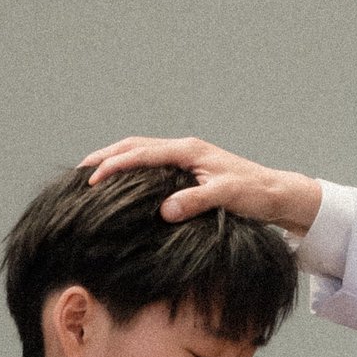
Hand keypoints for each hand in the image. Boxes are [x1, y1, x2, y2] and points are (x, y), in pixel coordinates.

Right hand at [81, 136, 320, 236]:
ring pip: (142, 151)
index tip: (93, 179)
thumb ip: (195, 202)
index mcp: (189, 150)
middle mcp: (185, 149)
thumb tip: (165, 211)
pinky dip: (131, 167)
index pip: (142, 153)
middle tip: (80, 171)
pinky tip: (123, 182)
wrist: (276, 194)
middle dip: (106, 156)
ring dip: (116, 159)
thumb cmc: (254, 193)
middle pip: (135, 145)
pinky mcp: (189, 168)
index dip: (115, 165)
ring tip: (92, 172)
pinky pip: (151, 162)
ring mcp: (187, 157)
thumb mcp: (226, 197)